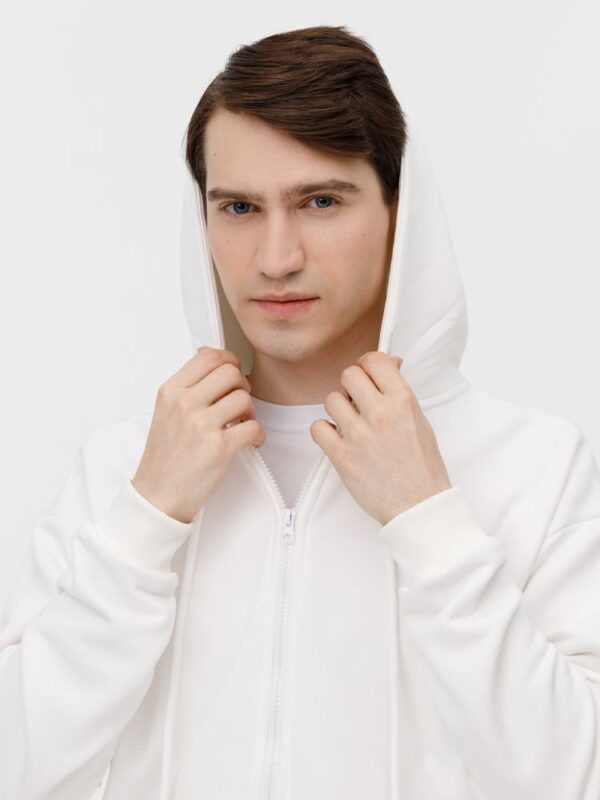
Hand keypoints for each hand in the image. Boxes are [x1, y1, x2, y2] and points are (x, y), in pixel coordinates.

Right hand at [132, 347, 264, 522]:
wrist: (157, 497)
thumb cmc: (164, 458)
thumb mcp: (165, 412)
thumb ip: (187, 387)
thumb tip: (211, 358)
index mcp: (171, 392)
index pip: (208, 356)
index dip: (229, 361)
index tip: (233, 374)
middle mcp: (184, 404)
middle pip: (230, 372)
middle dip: (242, 386)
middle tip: (239, 403)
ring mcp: (201, 425)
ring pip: (244, 398)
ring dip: (250, 412)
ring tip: (241, 425)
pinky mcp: (219, 448)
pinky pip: (253, 428)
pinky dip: (258, 435)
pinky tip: (249, 442)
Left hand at [310, 351, 451, 525]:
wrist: (419, 505)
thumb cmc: (422, 464)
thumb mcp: (419, 419)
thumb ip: (399, 391)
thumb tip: (388, 362)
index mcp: (403, 400)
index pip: (374, 360)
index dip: (367, 366)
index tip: (368, 376)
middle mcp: (380, 413)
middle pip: (348, 375)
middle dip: (352, 386)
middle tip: (359, 402)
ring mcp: (359, 435)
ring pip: (331, 399)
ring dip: (339, 410)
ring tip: (351, 425)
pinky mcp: (341, 456)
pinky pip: (317, 427)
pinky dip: (324, 432)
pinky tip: (338, 440)